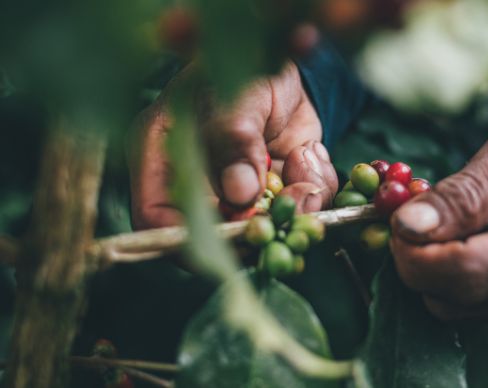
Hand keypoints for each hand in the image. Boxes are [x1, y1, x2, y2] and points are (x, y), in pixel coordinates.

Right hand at [129, 61, 337, 229]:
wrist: (281, 62)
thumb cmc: (240, 68)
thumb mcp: (234, 96)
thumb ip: (234, 140)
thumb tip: (239, 194)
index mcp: (162, 155)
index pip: (155, 216)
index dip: (188, 237)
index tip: (235, 230)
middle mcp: (196, 183)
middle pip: (215, 235)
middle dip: (261, 225)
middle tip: (293, 196)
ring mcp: (237, 191)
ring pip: (266, 227)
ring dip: (296, 203)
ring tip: (303, 158)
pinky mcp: (275, 191)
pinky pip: (299, 210)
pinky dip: (314, 187)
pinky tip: (308, 152)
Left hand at [391, 124, 487, 322]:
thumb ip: (460, 194)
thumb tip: (406, 227)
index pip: (465, 273)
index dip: (415, 253)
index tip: (399, 221)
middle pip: (453, 299)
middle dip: (417, 260)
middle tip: (416, 218)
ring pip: (454, 309)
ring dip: (433, 271)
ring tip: (451, 226)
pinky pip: (470, 309)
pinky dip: (452, 280)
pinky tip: (469, 245)